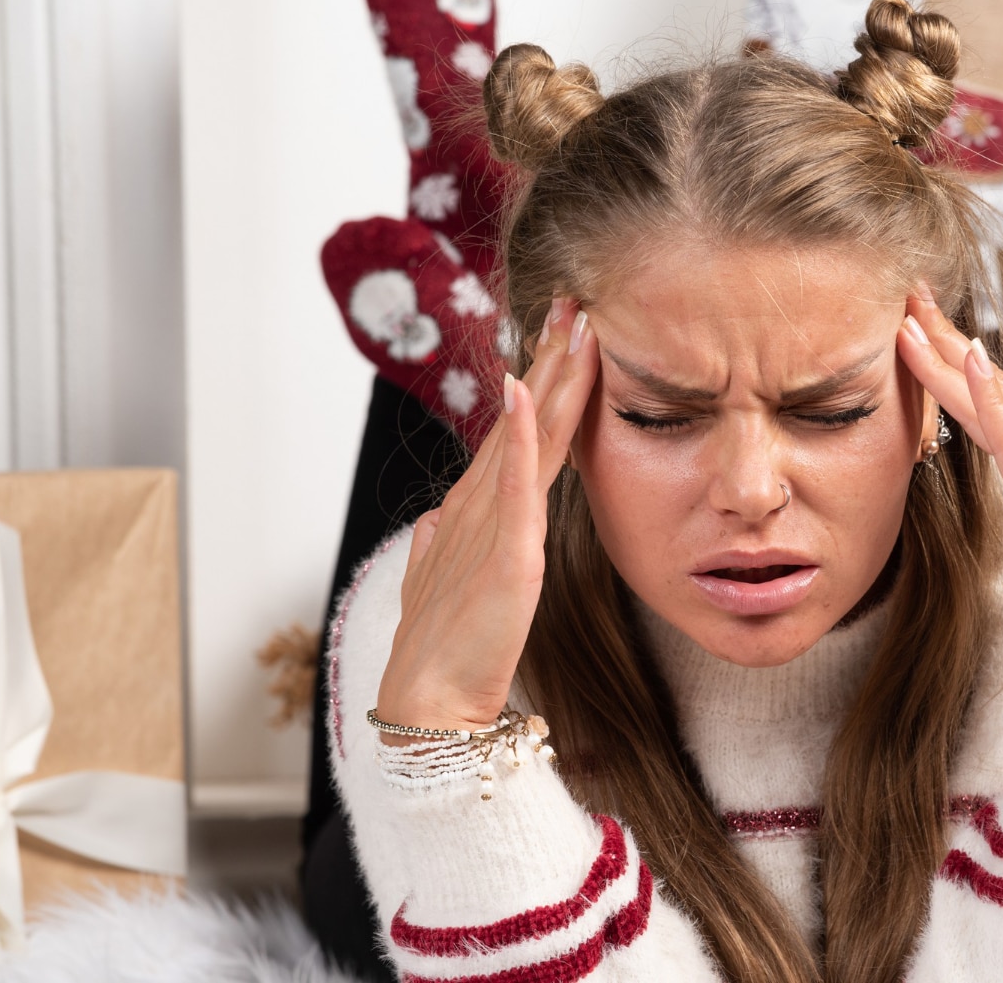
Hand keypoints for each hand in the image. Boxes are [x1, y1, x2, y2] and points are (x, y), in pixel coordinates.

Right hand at [376, 299, 598, 731]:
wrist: (430, 700)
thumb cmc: (442, 649)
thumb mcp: (444, 583)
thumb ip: (441, 548)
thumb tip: (434, 522)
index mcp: (477, 510)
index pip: (517, 433)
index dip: (540, 382)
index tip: (562, 336)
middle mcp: (482, 504)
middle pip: (526, 418)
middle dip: (550, 358)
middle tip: (572, 301)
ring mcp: (492, 522)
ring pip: (527, 436)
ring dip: (548, 377)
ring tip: (567, 324)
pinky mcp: (505, 551)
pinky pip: (513, 482)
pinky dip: (517, 435)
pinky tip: (523, 392)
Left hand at [897, 291, 1002, 705]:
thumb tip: (1001, 487)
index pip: (999, 397)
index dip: (957, 359)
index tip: (920, 327)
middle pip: (992, 382)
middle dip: (946, 337)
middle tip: (907, 296)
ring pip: (991, 396)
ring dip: (947, 353)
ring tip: (909, 317)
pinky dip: (983, 393)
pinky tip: (962, 358)